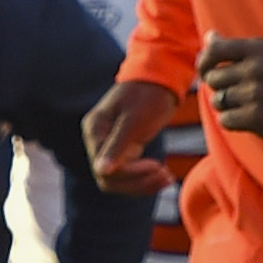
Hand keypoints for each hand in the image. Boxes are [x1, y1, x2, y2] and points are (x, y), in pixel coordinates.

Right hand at [86, 79, 177, 193]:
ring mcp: (109, 146)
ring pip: (119, 180)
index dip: (130, 174)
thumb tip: (101, 171)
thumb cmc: (147, 94)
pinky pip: (130, 173)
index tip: (156, 166)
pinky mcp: (124, 149)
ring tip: (167, 178)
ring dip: (143, 184)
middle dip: (137, 182)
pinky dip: (146, 179)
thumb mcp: (134, 119)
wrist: (160, 78)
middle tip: (165, 175)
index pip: (103, 168)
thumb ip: (117, 145)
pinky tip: (164, 176)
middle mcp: (97, 140)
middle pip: (109, 179)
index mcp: (94, 130)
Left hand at [197, 35, 262, 143]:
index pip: (215, 50)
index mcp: (259, 49)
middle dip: (220, 86)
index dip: (203, 62)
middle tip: (235, 90)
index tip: (206, 70)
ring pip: (218, 101)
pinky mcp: (256, 118)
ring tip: (244, 104)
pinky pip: (225, 120)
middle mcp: (255, 69)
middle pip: (213, 78)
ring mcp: (256, 94)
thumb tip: (209, 37)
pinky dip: (231, 120)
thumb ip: (239, 46)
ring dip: (226, 105)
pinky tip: (245, 117)